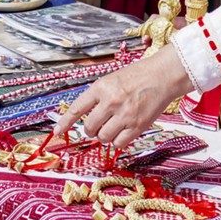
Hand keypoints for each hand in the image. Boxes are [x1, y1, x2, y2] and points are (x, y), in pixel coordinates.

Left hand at [54, 44, 193, 146]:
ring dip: (105, 135)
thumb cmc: (138, 76)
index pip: (77, 108)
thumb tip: (86, 115)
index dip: (65, 123)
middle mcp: (110, 101)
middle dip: (91, 130)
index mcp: (101, 87)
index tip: (58, 132)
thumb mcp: (112, 80)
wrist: (162, 76)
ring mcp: (124, 115)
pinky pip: (119, 143)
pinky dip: (118, 141)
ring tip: (113, 126)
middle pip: (89, 127)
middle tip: (97, 126)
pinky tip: (123, 131)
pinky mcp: (137, 126)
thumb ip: (98, 96)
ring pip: (103, 137)